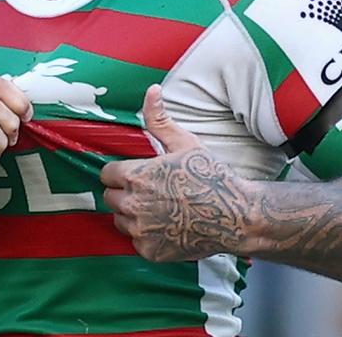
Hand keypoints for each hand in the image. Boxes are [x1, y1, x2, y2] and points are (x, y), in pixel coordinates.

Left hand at [100, 85, 254, 261]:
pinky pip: (136, 241)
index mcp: (136, 176)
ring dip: (133, 215)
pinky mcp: (150, 251)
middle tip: (150, 191)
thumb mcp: (185, 143)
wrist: (234, 216)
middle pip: (110, 198)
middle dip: (125, 193)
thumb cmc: (211, 177)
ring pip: (121, 221)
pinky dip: (147, 236)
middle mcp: (133, 205)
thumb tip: (152, 90)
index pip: (106, 175)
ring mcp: (140, 231)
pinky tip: (168, 226)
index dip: (120, 173)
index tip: (135, 174)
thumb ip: (160, 120)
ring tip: (160, 208)